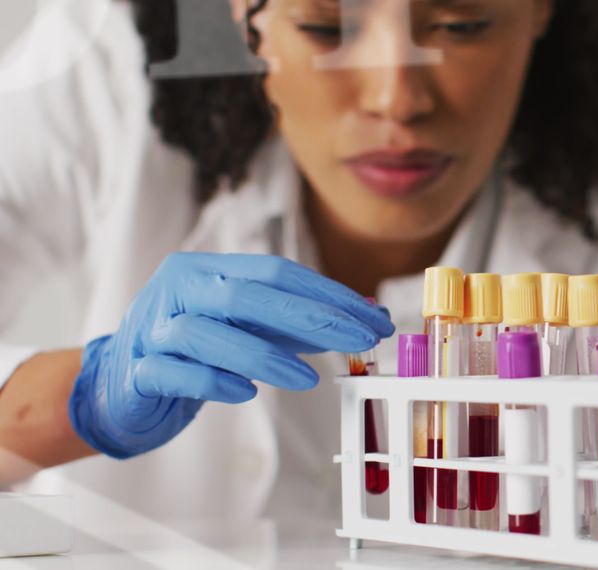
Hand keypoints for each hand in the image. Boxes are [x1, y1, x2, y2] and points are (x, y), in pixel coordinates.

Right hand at [69, 253, 393, 458]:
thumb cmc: (196, 352)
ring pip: (208, 332)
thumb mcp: (250, 330)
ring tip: (308, 378)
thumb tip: (365, 318)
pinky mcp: (138, 371)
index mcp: (208, 270)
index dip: (328, 294)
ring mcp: (154, 328)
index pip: (276, 273)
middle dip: (311, 319)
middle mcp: (179, 290)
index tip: (373, 318)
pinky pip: (176, 373)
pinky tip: (245, 393)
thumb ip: (297, 324)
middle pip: (247, 296)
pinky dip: (213, 381)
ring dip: (264, 356)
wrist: (120, 387)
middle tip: (359, 340)